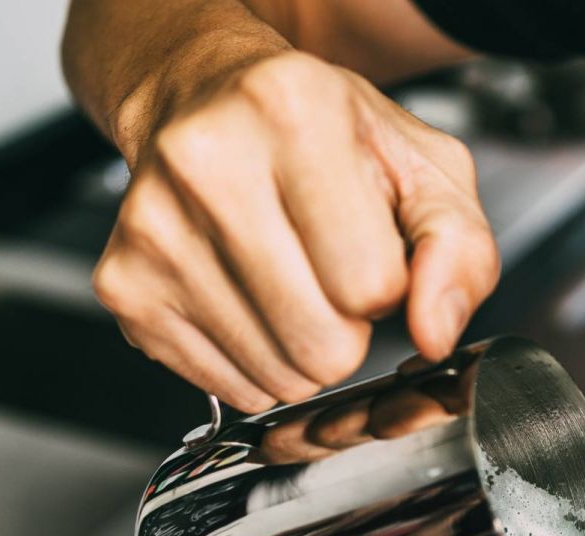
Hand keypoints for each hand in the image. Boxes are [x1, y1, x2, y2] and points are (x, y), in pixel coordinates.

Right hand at [92, 38, 498, 412]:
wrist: (204, 98)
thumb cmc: (321, 133)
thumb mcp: (423, 167)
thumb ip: (458, 251)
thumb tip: (434, 334)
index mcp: (293, 111)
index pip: (372, 284)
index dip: (389, 285)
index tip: (368, 247)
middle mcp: (206, 162)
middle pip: (323, 344)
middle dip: (348, 330)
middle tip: (330, 275)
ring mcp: (154, 230)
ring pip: (276, 377)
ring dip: (304, 351)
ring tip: (290, 281)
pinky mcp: (125, 287)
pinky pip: (229, 388)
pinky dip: (256, 363)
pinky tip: (250, 300)